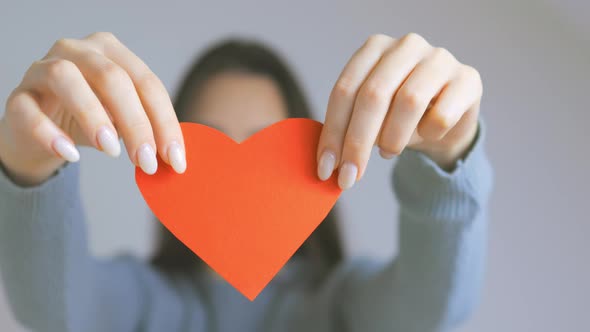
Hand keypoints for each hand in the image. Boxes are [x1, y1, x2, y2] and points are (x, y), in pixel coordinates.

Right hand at [0, 32, 185, 185]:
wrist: (40, 131)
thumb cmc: (90, 121)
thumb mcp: (123, 122)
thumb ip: (147, 132)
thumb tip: (175, 157)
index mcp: (112, 52)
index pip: (147, 83)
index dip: (165, 122)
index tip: (176, 159)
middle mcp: (79, 51)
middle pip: (113, 78)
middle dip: (136, 123)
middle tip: (147, 161)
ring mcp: (43, 69)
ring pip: (66, 78)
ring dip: (94, 115)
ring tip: (112, 151)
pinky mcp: (18, 96)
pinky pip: (28, 109)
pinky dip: (50, 133)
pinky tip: (71, 154)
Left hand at [317, 33, 481, 189]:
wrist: (445, 123)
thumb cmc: (399, 119)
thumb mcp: (369, 120)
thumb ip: (347, 130)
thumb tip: (328, 164)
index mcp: (374, 48)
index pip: (345, 90)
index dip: (333, 131)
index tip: (326, 168)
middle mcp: (406, 46)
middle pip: (373, 95)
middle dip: (357, 143)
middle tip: (350, 177)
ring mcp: (440, 59)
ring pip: (408, 101)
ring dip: (392, 138)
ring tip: (388, 153)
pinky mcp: (468, 79)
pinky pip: (441, 115)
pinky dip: (428, 134)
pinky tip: (426, 135)